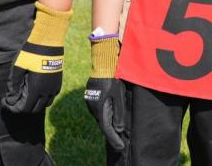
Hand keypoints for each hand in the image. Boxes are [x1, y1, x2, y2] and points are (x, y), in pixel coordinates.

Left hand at [2, 2, 71, 113]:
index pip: (25, 109)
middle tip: (15, 99)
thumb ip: (14, 84)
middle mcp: (46, 92)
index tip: (7, 102)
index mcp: (36, 90)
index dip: (14, 108)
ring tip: (26, 95)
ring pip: (45, 104)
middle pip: (35, 109)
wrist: (47, 42)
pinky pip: (51, 96)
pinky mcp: (58, 82)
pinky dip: (44, 98)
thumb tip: (11, 98)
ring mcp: (54, 88)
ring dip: (35, 104)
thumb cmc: (30, 54)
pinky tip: (37, 90)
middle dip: (23, 107)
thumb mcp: (18, 68)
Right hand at [84, 36, 125, 150]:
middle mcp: (92, 107)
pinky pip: (99, 111)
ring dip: (108, 125)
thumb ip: (118, 113)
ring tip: (117, 132)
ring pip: (100, 118)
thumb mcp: (118, 97)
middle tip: (120, 142)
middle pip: (103, 124)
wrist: (102, 64)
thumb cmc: (112, 79)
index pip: (106, 128)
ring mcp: (90, 102)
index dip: (113, 139)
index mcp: (99, 108)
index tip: (120, 146)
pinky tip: (111, 118)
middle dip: (111, 134)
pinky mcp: (91, 97)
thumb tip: (118, 129)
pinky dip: (105, 117)